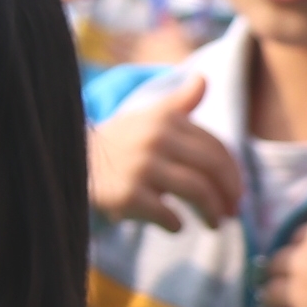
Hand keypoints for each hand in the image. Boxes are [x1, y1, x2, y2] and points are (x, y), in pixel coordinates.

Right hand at [89, 74, 241, 229]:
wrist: (70, 163)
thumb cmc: (118, 143)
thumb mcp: (147, 118)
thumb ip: (179, 103)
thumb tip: (203, 79)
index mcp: (166, 120)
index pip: (216, 148)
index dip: (232, 174)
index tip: (235, 193)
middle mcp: (156, 139)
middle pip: (212, 168)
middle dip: (228, 194)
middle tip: (231, 213)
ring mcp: (141, 167)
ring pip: (197, 191)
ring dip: (211, 212)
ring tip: (215, 224)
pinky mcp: (127, 195)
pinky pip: (167, 214)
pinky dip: (177, 224)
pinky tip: (177, 227)